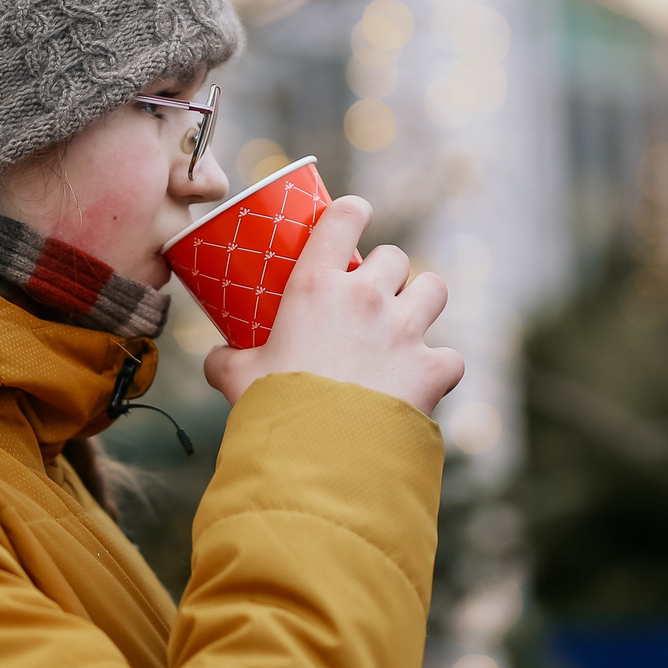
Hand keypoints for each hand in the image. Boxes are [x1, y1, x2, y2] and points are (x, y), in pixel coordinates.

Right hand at [203, 196, 464, 416]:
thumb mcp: (238, 377)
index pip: (345, 217)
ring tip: (407, 323)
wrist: (320, 456)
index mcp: (317, 286)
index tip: (354, 217)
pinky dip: (439, 368)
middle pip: (395, 257)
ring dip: (422, 301)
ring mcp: (405, 331)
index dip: (353, 211)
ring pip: (434, 288)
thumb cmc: (274, 408)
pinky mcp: (432, 369)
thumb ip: (226, 361)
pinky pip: (450, 356)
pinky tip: (423, 381)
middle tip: (371, 296)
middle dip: (387, 272)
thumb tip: (216, 360)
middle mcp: (367, 297)